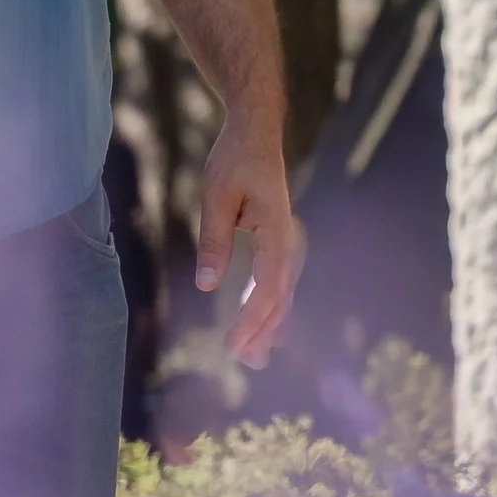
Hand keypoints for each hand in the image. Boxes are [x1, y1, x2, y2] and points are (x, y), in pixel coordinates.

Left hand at [196, 105, 304, 364]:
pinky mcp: (278, 241)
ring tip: (255, 359)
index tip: (232, 345)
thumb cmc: (234, 160)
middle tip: (243, 363)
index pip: (268, 289)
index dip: (251, 321)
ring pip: (282, 294)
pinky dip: (272, 308)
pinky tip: (267, 330)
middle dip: (262, 332)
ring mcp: (287, 242)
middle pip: (280, 298)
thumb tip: (207, 285)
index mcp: (277, 232)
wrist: (256, 132)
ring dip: (269, 326)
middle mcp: (288, 242)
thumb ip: (213, 239)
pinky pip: (279, 283)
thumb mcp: (216, 195)